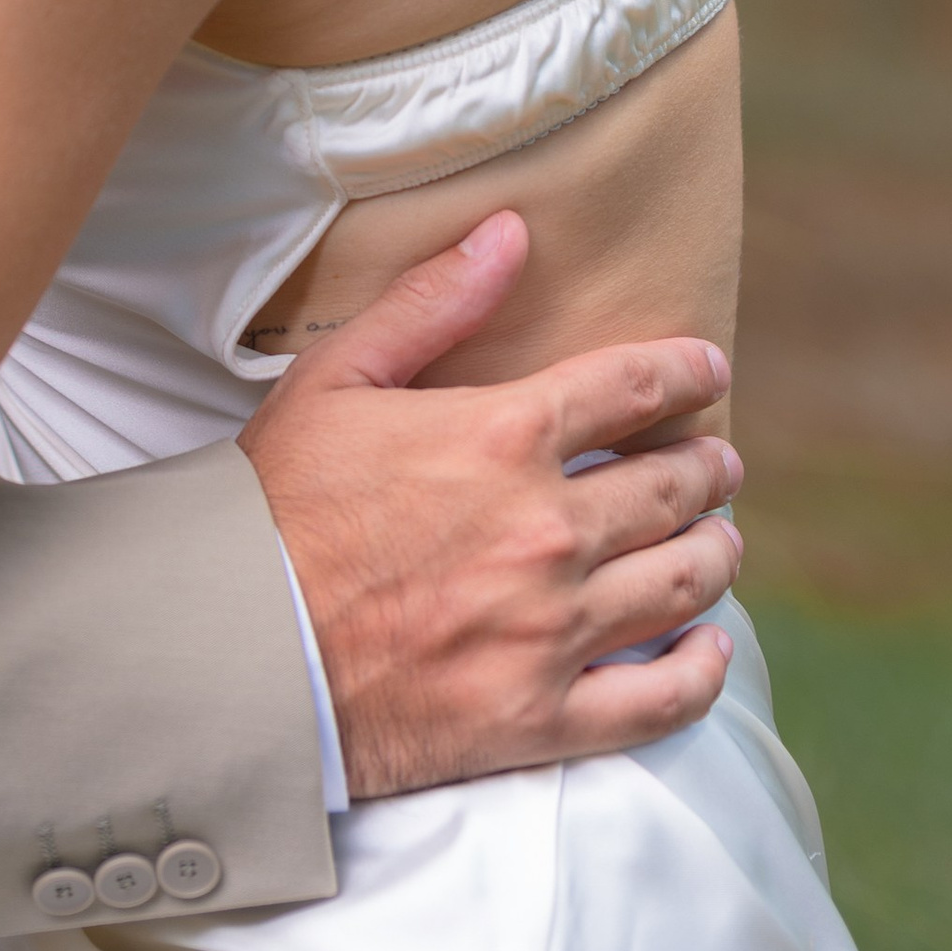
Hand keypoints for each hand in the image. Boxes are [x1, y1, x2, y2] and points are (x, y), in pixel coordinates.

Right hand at [240, 212, 740, 798]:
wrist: (234, 642)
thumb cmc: (276, 502)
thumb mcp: (336, 377)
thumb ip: (431, 303)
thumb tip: (510, 234)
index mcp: (503, 437)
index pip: (632, 387)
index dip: (683, 372)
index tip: (708, 371)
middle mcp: (548, 530)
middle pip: (673, 487)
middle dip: (707, 467)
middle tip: (718, 464)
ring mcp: (554, 629)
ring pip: (683, 583)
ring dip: (715, 554)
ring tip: (718, 542)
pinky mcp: (544, 716)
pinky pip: (662, 699)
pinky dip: (701, 672)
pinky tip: (709, 648)